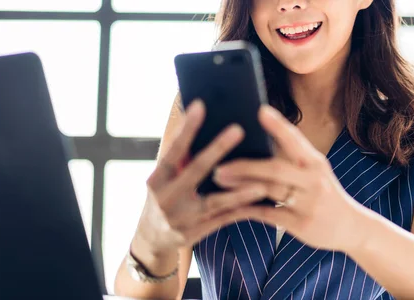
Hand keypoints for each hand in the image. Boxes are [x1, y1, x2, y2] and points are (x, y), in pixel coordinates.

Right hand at [133, 100, 267, 255]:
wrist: (151, 240)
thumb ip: (178, 159)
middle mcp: (168, 198)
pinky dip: (242, 209)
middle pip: (195, 171)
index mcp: (157, 180)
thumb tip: (194, 122)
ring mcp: (182, 219)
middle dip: (217, 149)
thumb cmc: (161, 198)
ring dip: (239, 192)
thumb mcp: (161, 179)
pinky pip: (224, 219)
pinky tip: (261, 199)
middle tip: (238, 129)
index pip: (172, 150)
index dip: (186, 129)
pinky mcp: (196, 233)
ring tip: (261, 182)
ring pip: (215, 202)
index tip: (200, 105)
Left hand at [212, 105, 364, 251]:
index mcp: (315, 162)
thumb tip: (257, 139)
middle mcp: (313, 179)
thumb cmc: (324, 194)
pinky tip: (229, 205)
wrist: (350, 227)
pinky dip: (247, 209)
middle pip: (275, 168)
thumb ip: (292, 158)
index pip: (295, 139)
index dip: (278, 125)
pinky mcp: (301, 224)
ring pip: (269, 190)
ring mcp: (308, 203)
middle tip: (218, 162)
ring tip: (218, 179)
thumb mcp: (314, 172)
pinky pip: (268, 214)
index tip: (260, 110)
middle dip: (244, 165)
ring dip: (240, 185)